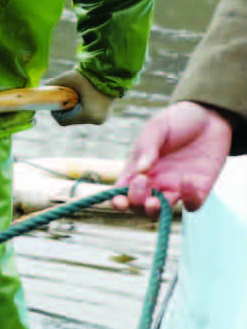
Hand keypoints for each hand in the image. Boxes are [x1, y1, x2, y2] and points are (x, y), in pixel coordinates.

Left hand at [46, 67, 114, 126]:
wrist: (110, 73)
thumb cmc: (89, 76)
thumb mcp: (68, 78)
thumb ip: (53, 83)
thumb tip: (39, 87)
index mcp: (89, 115)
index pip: (63, 121)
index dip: (55, 113)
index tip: (54, 103)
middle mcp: (97, 120)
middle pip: (71, 120)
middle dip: (64, 111)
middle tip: (62, 99)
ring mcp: (102, 119)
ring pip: (79, 119)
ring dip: (72, 110)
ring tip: (72, 98)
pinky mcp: (104, 116)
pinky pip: (87, 116)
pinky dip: (80, 109)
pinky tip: (80, 99)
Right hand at [118, 101, 232, 212]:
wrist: (210, 117)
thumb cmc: (178, 121)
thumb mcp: (158, 128)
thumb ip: (147, 147)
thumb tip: (140, 171)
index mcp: (138, 169)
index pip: (122, 191)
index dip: (118, 200)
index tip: (119, 200)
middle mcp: (155, 182)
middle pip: (138, 205)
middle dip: (135, 202)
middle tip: (141, 182)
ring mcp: (176, 187)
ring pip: (161, 210)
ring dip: (154, 210)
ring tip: (154, 201)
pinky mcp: (200, 189)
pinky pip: (192, 204)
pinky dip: (189, 199)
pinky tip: (187, 180)